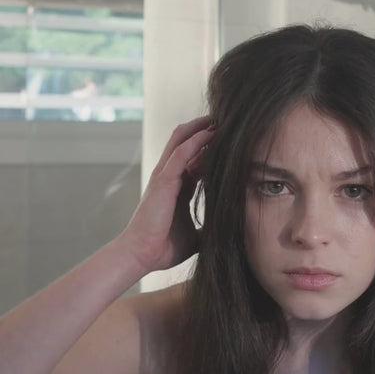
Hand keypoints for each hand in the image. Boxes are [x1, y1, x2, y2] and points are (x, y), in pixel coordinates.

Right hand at [119, 115, 215, 272]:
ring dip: (201, 127)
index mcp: (178, 188)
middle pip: (187, 142)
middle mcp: (170, 177)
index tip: (232, 139)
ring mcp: (165, 176)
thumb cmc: (164, 248)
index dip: (211, 147)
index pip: (195, 158)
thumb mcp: (195, 236)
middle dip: (206, 128)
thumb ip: (209, 229)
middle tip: (228, 119)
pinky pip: (180, 153)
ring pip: (182, 140)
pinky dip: (195, 141)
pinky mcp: (163, 181)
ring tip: (221, 117)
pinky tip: (211, 133)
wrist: (141, 256)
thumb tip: (228, 235)